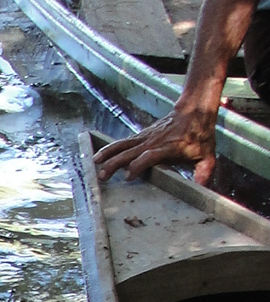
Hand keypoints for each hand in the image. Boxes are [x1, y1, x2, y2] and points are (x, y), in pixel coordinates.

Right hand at [95, 95, 219, 185]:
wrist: (194, 110)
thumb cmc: (200, 134)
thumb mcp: (207, 155)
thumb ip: (204, 173)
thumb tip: (203, 190)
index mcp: (168, 147)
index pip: (149, 156)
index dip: (137, 166)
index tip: (128, 177)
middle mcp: (153, 141)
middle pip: (129, 152)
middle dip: (114, 164)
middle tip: (103, 176)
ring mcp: (145, 137)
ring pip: (122, 145)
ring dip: (107, 154)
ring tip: (93, 163)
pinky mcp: (140, 136)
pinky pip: (122, 142)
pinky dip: (109, 148)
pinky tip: (98, 154)